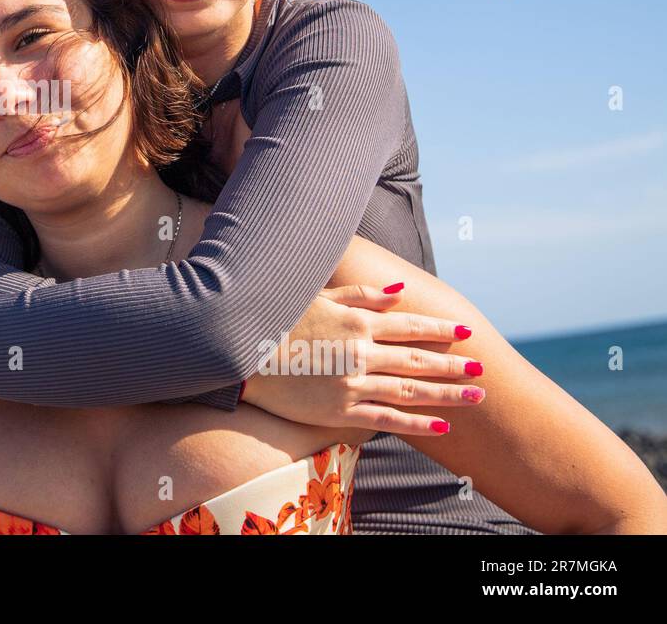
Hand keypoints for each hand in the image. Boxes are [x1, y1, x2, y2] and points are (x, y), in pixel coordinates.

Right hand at [239, 284, 484, 435]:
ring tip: (475, 397)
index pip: (410, 327)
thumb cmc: (277, 321)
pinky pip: (387, 420)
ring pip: (411, 392)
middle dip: (453, 364)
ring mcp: (353, 385)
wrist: (240, 355)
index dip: (440, 330)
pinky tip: (442, 427)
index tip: (465, 332)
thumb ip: (362, 296)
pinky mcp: (340, 412)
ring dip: (447, 394)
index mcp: (357, 324)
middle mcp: (361, 354)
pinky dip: (417, 424)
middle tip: (481, 369)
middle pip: (418, 360)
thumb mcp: (318, 298)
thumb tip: (401, 293)